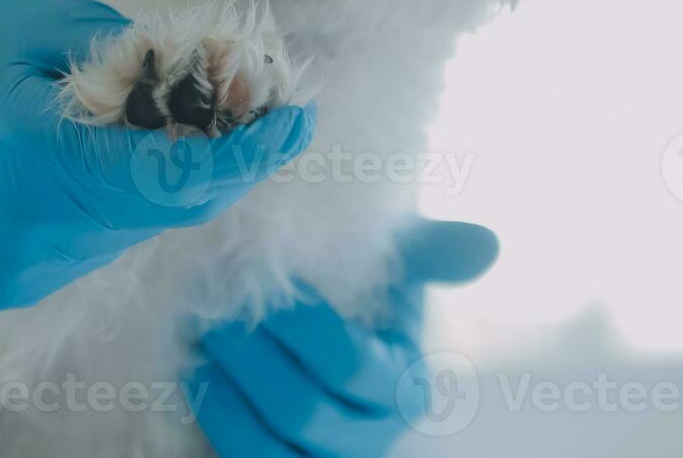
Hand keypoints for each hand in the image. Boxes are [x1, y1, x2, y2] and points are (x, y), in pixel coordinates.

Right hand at [0, 0, 314, 309]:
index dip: (249, 154)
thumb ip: (131, 55)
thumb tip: (202, 78)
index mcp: (40, 160)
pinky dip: (116, 198)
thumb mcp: (43, 23)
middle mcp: (35, 233)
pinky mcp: (7, 282)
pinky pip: (94, 239)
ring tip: (171, 120)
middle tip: (257, 110)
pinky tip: (104, 155)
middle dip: (219, 158)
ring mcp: (20, 269)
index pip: (175, 176)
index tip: (301, 120)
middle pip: (165, 206)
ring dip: (165, 176)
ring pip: (133, 225)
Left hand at [188, 219, 498, 456]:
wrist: (325, 342)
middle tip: (213, 311)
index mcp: (404, 388)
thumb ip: (431, 252)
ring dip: (225, 398)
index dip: (299, 325)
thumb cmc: (364, 294)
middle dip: (250, 359)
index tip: (264, 281)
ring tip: (199, 345)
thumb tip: (486, 245)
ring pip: (267, 449)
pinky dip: (218, 423)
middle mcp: (371, 437)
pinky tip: (197, 380)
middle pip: (301, 410)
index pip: (347, 363)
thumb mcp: (399, 268)